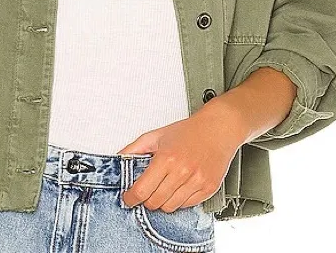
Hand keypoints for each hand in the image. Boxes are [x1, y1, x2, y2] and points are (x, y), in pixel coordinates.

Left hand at [116, 99, 244, 211]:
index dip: (131, 198)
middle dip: (147, 199)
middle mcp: (182, 172)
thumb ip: (133, 149)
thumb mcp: (156, 136)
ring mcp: (197, 182)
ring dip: (163, 201)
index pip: (142, 190)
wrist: (218, 129)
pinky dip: (179, 200)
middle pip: (155, 202)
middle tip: (147, 190)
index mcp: (166, 158)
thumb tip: (117, 160)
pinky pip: (187, 206)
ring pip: (170, 207)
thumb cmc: (187, 131)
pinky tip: (180, 186)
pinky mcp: (208, 189)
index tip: (128, 198)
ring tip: (165, 186)